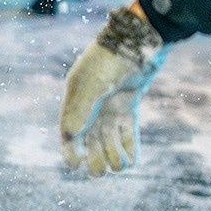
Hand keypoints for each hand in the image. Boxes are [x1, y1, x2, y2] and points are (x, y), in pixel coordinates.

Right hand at [61, 3, 167, 175]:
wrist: (141, 40)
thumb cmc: (113, 59)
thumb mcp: (94, 84)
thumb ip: (81, 110)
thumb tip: (69, 138)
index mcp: (76, 98)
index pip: (68, 130)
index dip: (69, 150)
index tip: (74, 165)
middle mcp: (91, 105)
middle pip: (88, 141)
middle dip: (93, 159)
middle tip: (100, 170)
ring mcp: (110, 106)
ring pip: (107, 140)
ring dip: (112, 156)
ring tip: (120, 163)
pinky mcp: (128, 107)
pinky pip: (126, 133)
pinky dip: (128, 148)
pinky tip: (132, 160)